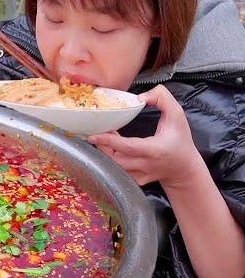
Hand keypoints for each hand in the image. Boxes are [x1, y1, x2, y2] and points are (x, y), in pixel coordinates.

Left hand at [88, 85, 203, 187]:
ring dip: (104, 151)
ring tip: (104, 137)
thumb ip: (162, 98)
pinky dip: (109, 160)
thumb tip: (140, 97)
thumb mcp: (177, 115)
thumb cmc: (180, 140)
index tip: (94, 135)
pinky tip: (110, 148)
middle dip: (101, 145)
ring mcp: (139, 175)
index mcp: (154, 150)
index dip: (109, 141)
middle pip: (114, 159)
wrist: (184, 167)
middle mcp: (145, 165)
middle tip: (97, 131)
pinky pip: (116, 172)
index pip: (128, 147)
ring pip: (113, 167)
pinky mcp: (134, 180)